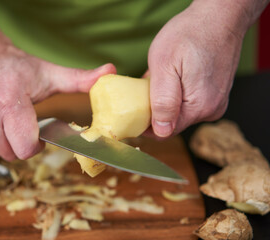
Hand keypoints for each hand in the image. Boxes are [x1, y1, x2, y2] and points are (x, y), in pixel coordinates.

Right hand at [0, 41, 115, 160]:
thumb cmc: (13, 66)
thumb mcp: (48, 73)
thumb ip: (80, 79)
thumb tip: (110, 73)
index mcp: (9, 102)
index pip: (26, 148)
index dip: (35, 144)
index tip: (36, 131)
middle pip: (10, 153)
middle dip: (19, 142)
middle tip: (19, 121)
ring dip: (1, 140)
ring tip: (2, 117)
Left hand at [145, 1, 247, 138]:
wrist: (219, 16)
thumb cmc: (190, 34)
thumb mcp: (165, 66)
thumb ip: (163, 102)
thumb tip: (162, 131)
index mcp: (199, 107)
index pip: (165, 132)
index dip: (145, 124)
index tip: (132, 111)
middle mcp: (212, 110)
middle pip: (172, 122)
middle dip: (154, 109)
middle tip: (145, 88)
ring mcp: (216, 102)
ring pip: (180, 112)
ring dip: (165, 101)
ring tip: (160, 79)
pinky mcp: (217, 94)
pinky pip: (190, 102)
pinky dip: (177, 94)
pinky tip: (173, 77)